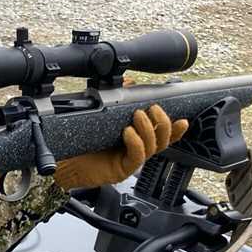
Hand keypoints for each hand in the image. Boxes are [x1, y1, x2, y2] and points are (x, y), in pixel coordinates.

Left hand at [54, 104, 187, 189]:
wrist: (68, 162)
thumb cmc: (85, 141)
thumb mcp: (104, 117)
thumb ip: (119, 99)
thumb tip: (130, 82)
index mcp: (137, 140)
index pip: (162, 135)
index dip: (175, 130)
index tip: (183, 120)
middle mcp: (137, 151)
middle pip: (163, 140)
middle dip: (162, 123)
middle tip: (152, 108)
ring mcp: (131, 161)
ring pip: (152, 147)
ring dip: (148, 128)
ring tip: (138, 116)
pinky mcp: (122, 169)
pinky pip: (136, 157)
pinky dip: (136, 142)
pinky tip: (128, 132)